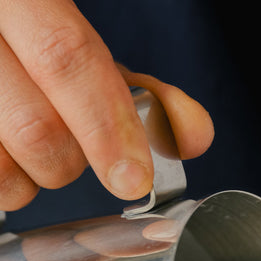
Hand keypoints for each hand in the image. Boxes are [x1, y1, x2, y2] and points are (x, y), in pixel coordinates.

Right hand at [0, 0, 212, 210]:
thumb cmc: (20, 32)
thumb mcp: (76, 41)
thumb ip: (141, 89)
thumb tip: (194, 136)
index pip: (65, 56)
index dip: (106, 125)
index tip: (133, 179)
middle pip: (34, 127)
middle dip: (68, 162)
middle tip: (68, 151)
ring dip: (23, 181)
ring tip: (20, 149)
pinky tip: (1, 157)